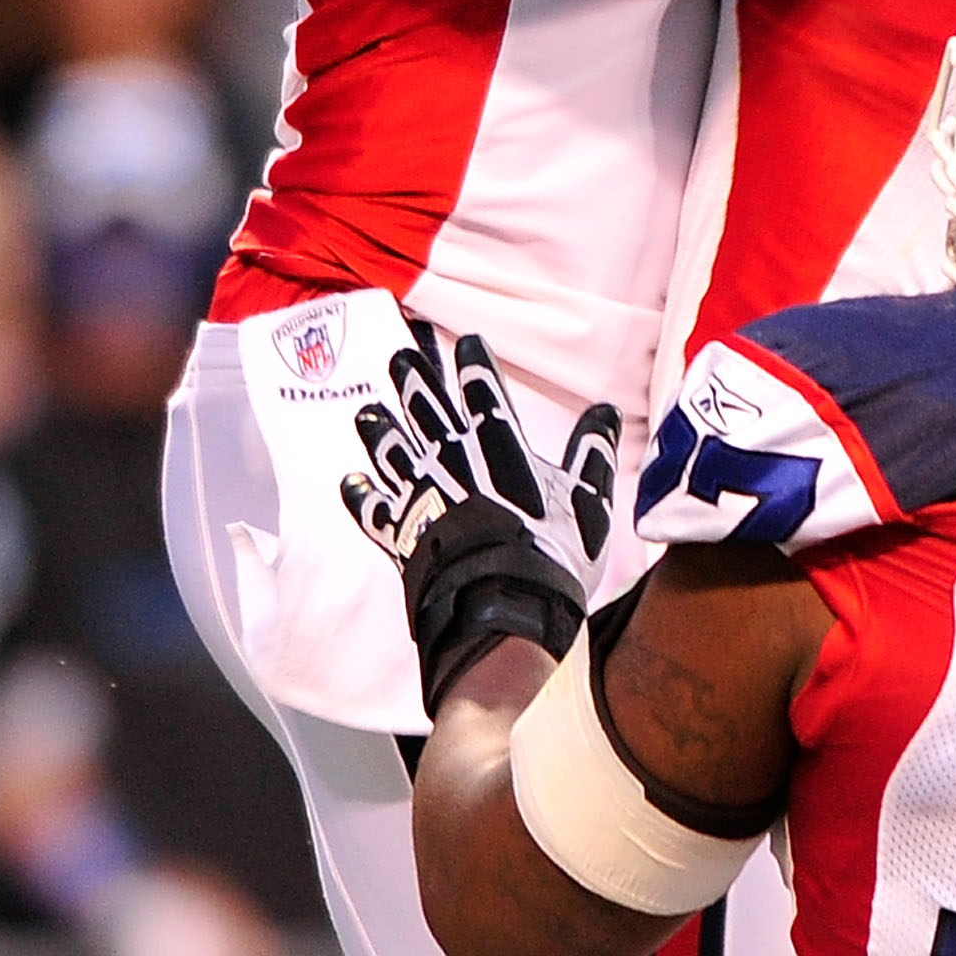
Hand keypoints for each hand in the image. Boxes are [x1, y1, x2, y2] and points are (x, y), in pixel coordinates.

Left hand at [342, 326, 621, 713]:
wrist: (507, 613)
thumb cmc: (555, 558)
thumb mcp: (590, 503)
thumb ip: (593, 454)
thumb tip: (606, 414)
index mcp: (501, 451)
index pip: (484, 394)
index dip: (475, 365)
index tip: (466, 342)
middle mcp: (456, 466)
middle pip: (428, 412)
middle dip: (415, 381)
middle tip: (399, 355)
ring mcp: (426, 499)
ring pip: (395, 453)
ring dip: (381, 430)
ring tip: (366, 411)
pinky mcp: (405, 536)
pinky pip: (375, 512)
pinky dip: (361, 497)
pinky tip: (349, 482)